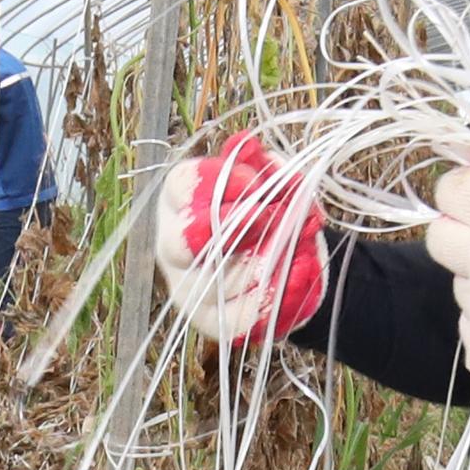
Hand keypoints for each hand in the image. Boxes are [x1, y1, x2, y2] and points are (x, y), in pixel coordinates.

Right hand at [155, 132, 328, 345]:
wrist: (295, 264)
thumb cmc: (274, 215)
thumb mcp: (274, 182)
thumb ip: (262, 166)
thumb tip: (247, 146)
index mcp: (180, 203)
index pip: (180, 187)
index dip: (217, 182)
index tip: (256, 182)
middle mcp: (173, 247)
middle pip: (182, 242)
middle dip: (231, 227)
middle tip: (271, 216)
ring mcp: (187, 289)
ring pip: (216, 282)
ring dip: (264, 262)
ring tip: (296, 247)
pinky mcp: (209, 323)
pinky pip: (237, 318)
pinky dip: (273, 298)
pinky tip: (297, 278)